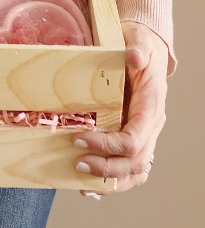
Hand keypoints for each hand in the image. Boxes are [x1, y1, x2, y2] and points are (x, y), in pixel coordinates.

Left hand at [73, 21, 167, 196]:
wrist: (143, 48)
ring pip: (136, 170)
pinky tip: (91, 188)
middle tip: (76, 162)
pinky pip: (129, 167)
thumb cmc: (138, 44)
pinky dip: (113, 180)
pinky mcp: (133, 136)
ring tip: (81, 181)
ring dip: (109, 180)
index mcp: (151, 106)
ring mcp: (144, 133)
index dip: (108, 145)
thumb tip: (134, 58)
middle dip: (105, 167)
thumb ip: (136, 48)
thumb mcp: (137, 40)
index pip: (134, 139)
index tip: (79, 139)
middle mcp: (150, 125)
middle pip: (136, 161)